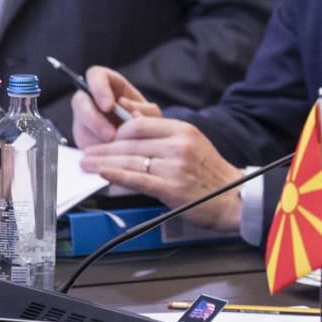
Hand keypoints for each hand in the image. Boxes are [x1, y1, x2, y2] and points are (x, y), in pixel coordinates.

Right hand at [69, 64, 160, 147]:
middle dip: (94, 120)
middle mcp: (92, 98)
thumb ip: (144, 110)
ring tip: (114, 146)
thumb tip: (130, 111)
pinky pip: (83, 142)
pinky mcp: (82, 136)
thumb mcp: (151, 113)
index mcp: (108, 83)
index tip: (108, 106)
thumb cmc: (147, 120)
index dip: (98, 89)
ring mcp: (84, 117)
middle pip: (80, 101)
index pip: (95, 75)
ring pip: (80, 124)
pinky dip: (97, 150)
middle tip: (110, 134)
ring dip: (96, 137)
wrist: (143, 138)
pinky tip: (109, 154)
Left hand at [78, 115, 245, 229]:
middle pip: (130, 142)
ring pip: (129, 160)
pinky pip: (136, 178)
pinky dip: (115, 175)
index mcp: (184, 130)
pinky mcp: (171, 187)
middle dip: (103, 148)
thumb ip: (165, 137)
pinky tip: (102, 174)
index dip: (117, 131)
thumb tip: (134, 131)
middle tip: (87, 153)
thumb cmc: (212, 175)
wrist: (234, 198)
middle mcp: (179, 145)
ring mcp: (175, 166)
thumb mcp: (193, 144)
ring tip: (87, 164)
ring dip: (103, 162)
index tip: (105, 140)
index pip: (140, 124)